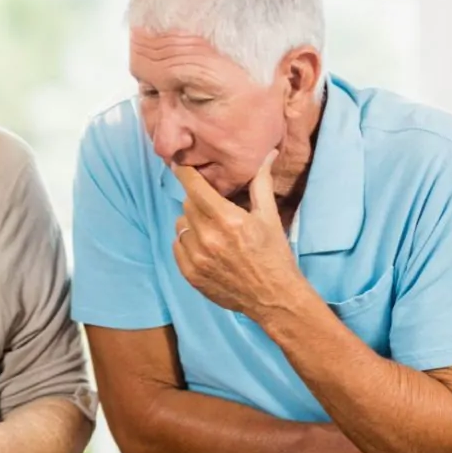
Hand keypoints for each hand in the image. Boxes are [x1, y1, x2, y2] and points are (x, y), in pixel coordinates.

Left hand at [172, 150, 303, 317]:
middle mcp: (208, 238)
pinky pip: (177, 245)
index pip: (195, 188)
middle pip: (188, 204)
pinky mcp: (190, 274)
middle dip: (198, 201)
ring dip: (192, 223)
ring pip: (180, 225)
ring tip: (212, 230)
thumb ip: (261, 183)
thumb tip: (267, 155)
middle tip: (214, 208)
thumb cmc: (274, 255)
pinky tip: (205, 247)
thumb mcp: (269, 217)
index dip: (186, 174)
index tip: (180, 166)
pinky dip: (187, 242)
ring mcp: (197, 258)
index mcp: (228, 220)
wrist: (273, 298)